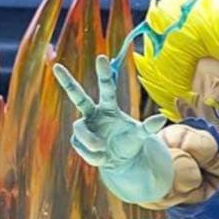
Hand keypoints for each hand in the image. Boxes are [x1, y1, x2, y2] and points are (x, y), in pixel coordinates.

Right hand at [54, 54, 172, 202]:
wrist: (120, 161)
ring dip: (91, 142)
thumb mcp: (140, 135)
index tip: (101, 58)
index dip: (103, 74)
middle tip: (57, 67)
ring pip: (80, 130)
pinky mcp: (77, 141)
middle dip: (68, 82)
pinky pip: (82, 147)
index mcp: (109, 107)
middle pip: (78, 96)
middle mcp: (93, 113)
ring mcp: (84, 127)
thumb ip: (148, 127)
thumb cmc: (130, 142)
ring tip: (103, 149)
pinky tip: (102, 156)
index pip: (106, 88)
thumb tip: (162, 118)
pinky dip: (93, 155)